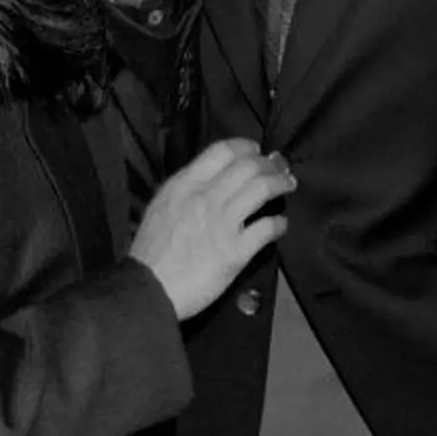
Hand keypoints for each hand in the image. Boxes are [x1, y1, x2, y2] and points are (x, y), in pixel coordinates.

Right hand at [130, 138, 293, 322]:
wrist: (148, 288)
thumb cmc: (151, 252)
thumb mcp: (161, 207)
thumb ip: (186, 190)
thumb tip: (210, 181)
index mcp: (185, 184)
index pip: (222, 151)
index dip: (245, 147)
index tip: (257, 150)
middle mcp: (206, 197)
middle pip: (248, 166)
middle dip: (269, 164)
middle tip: (280, 168)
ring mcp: (223, 223)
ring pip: (262, 188)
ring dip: (281, 184)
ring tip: (288, 185)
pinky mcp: (236, 251)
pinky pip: (267, 228)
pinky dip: (280, 223)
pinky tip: (282, 224)